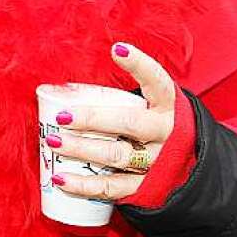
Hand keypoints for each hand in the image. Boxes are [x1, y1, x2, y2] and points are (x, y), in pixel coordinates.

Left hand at [52, 42, 175, 201]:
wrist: (187, 168)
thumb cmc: (151, 127)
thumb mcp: (145, 107)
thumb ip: (109, 98)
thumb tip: (49, 90)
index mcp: (166, 106)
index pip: (157, 81)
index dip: (139, 65)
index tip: (117, 49)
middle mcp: (165, 133)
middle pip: (129, 123)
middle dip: (92, 118)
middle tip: (62, 116)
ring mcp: (157, 162)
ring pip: (117, 155)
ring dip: (82, 149)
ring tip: (53, 141)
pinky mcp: (146, 188)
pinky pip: (112, 188)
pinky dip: (84, 185)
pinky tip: (60, 178)